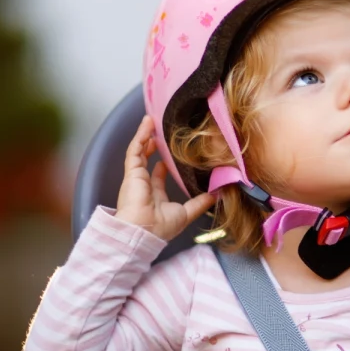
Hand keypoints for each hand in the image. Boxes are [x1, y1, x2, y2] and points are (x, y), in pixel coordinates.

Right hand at [115, 116, 214, 240]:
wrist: (143, 231)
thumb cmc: (162, 226)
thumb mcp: (187, 213)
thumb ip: (201, 203)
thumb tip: (218, 194)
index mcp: (155, 195)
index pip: (158, 176)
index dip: (163, 166)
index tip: (172, 155)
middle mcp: (144, 185)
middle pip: (147, 160)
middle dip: (152, 145)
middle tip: (160, 131)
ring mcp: (136, 177)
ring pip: (140, 151)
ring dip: (145, 135)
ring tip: (152, 119)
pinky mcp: (131, 171)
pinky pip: (135, 149)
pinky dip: (140, 135)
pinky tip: (147, 123)